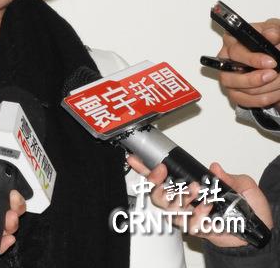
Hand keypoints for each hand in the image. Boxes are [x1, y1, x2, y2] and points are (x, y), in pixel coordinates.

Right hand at [127, 155, 272, 246]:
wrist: (256, 232)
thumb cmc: (247, 209)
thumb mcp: (242, 185)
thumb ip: (228, 176)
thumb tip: (214, 168)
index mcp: (188, 186)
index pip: (161, 177)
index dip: (145, 169)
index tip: (136, 159)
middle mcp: (184, 201)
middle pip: (155, 194)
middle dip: (155, 182)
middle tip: (163, 172)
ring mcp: (188, 216)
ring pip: (168, 209)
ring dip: (180, 197)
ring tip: (196, 190)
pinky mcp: (196, 229)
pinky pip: (188, 224)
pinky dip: (197, 215)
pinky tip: (208, 209)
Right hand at [217, 18, 279, 107]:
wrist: (275, 55)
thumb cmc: (271, 40)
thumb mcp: (275, 30)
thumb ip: (273, 30)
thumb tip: (270, 34)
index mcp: (231, 41)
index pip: (235, 52)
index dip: (252, 59)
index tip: (271, 62)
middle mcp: (225, 60)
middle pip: (230, 76)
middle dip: (255, 79)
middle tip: (274, 75)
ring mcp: (228, 77)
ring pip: (240, 90)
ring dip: (264, 89)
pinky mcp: (234, 92)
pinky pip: (244, 101)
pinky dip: (262, 99)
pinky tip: (275, 93)